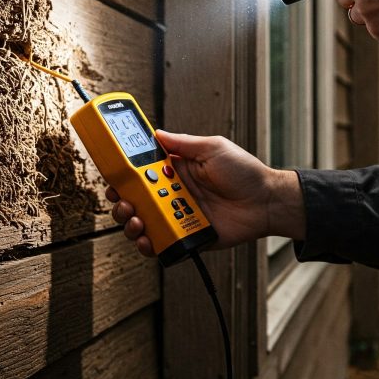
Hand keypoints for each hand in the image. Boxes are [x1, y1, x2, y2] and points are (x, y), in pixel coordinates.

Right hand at [107, 130, 305, 256]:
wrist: (266, 201)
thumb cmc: (245, 172)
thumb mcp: (213, 148)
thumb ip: (184, 143)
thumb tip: (157, 133)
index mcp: (176, 171)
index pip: (140, 174)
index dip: (123, 176)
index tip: (112, 177)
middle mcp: (173, 194)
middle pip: (135, 201)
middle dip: (121, 202)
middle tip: (123, 202)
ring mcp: (178, 217)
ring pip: (143, 224)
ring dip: (131, 224)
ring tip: (136, 222)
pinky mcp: (186, 237)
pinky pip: (161, 244)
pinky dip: (149, 245)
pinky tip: (146, 240)